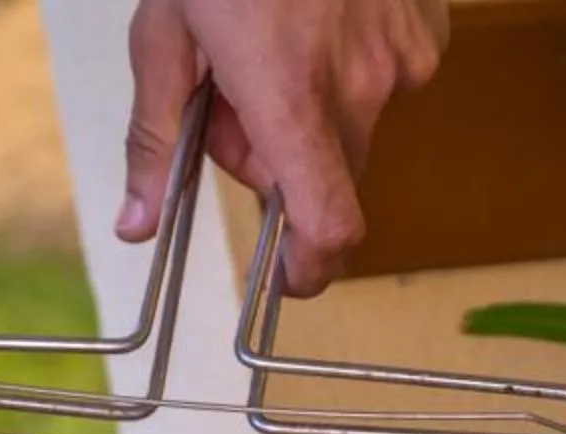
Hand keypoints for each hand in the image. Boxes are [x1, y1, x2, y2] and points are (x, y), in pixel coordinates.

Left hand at [116, 0, 447, 297]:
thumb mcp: (164, 36)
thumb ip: (153, 139)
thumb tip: (136, 226)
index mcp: (291, 98)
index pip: (329, 225)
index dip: (311, 267)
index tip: (289, 276)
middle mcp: (362, 85)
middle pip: (326, 176)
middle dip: (276, 160)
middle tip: (229, 97)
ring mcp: (404, 55)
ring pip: (355, 124)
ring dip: (312, 105)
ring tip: (275, 36)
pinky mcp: (429, 29)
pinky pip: (388, 76)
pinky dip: (349, 63)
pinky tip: (319, 15)